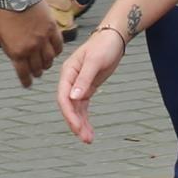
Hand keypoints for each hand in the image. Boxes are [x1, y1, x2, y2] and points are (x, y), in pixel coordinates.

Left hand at [0, 0, 59, 84]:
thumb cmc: (5, 13)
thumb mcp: (1, 35)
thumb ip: (9, 49)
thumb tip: (15, 59)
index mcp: (16, 52)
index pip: (23, 73)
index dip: (26, 81)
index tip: (27, 84)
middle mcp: (31, 48)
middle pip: (38, 68)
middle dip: (36, 72)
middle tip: (36, 73)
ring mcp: (43, 39)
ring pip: (50, 59)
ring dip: (47, 64)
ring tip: (45, 64)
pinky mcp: (52, 29)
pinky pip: (58, 46)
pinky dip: (57, 51)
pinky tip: (54, 52)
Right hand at [57, 24, 127, 142]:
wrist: (113, 38)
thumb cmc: (104, 46)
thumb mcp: (95, 61)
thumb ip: (84, 80)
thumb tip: (73, 98)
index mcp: (68, 72)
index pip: (63, 96)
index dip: (68, 113)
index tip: (76, 127)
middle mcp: (70, 80)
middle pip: (69, 106)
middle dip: (75, 123)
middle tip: (85, 138)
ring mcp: (78, 85)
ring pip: (76, 109)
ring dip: (81, 124)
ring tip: (89, 139)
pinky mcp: (87, 88)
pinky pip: (83, 107)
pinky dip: (86, 118)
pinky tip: (89, 130)